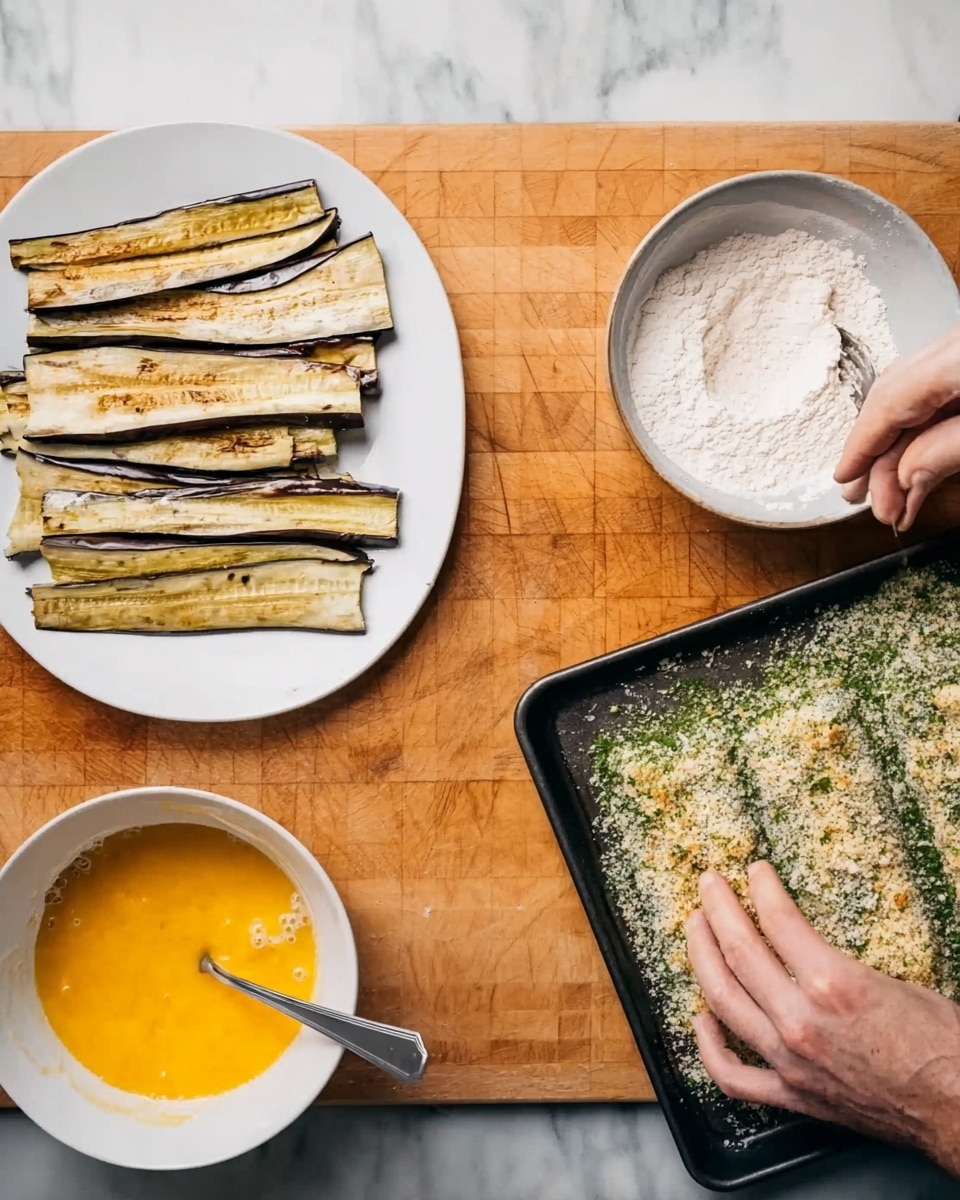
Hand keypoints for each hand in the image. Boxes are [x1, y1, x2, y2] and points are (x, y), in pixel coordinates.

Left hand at [685, 862, 959, 1174]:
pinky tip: (699, 1019)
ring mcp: (789, 1060)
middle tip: (708, 884)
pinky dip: (706, 1045)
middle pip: (738, 952)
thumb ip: (837, 959)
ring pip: (722, 1000)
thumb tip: (805, 936)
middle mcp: (800, 1020)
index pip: (776, 920)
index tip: (754, 871)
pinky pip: (731, 1075)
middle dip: (717, 909)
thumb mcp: (892, 978)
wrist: (958, 1107)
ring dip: (701, 956)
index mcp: (832, 983)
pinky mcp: (791, 1094)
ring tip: (695, 927)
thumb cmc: (940, 1042)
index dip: (760, 888)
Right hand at [834, 322, 959, 530]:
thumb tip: (905, 476)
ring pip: (915, 401)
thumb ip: (946, 453)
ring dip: (902, 452)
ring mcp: (959, 354)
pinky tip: (920, 468)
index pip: (888, 403)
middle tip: (870, 500)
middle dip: (879, 456)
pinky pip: (938, 398)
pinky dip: (927, 436)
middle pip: (894, 399)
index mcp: (955, 358)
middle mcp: (952, 348)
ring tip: (895, 498)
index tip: (845, 478)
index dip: (860, 445)